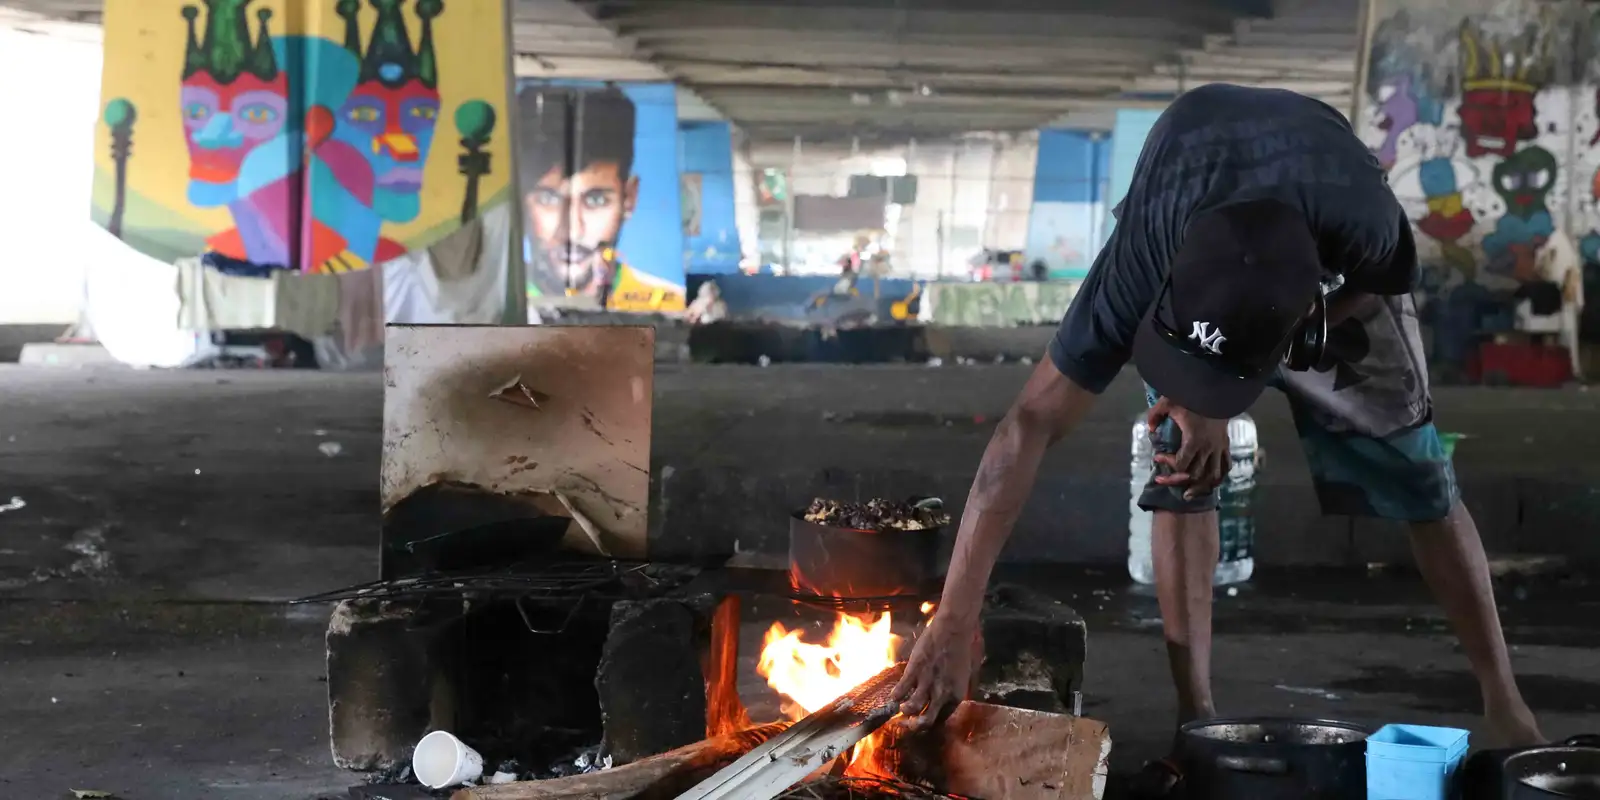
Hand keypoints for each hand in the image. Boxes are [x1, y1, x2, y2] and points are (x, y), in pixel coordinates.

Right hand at [890, 613, 978, 731]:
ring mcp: (927, 683)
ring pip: (912, 708)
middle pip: (926, 721)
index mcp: (956, 696)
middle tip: (908, 724)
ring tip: (901, 708)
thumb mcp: (963, 676)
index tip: (923, 721)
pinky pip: (902, 689)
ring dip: (905, 710)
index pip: (942, 719)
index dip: (931, 724)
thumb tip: (945, 700)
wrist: (953, 630)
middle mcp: (942, 695)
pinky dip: (896, 695)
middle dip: (915, 726)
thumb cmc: (961, 650)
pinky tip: (893, 696)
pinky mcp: (914, 671)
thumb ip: (953, 690)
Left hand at [1148, 397, 1230, 499]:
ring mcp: (1219, 448)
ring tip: (1187, 495)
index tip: (1157, 456)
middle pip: (1194, 475)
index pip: (1181, 464)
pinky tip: (1208, 484)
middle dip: (1176, 480)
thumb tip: (1150, 429)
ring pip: (1213, 476)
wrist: (1217, 390)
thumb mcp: (1168, 402)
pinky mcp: (1226, 445)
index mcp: (1194, 440)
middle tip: (1162, 480)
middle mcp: (1208, 448)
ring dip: (1200, 488)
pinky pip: (1225, 467)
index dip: (1168, 464)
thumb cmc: (1191, 396)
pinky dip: (1217, 478)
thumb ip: (1155, 415)